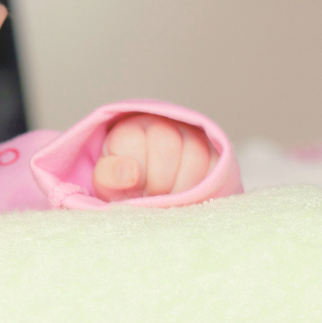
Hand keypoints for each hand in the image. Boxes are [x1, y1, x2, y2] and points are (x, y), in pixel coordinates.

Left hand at [93, 114, 218, 201]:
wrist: (149, 191)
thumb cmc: (124, 186)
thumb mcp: (106, 182)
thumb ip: (109, 175)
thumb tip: (131, 174)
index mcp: (129, 129)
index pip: (134, 141)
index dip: (136, 174)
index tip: (134, 191)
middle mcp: (161, 123)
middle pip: (166, 147)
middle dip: (158, 182)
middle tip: (153, 198)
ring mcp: (190, 134)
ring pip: (195, 155)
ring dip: (182, 187)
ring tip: (169, 199)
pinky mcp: (213, 149)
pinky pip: (215, 164)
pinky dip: (203, 185)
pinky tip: (188, 196)